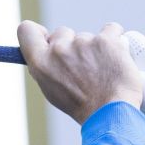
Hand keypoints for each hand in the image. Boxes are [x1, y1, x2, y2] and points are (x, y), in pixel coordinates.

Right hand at [16, 21, 143, 124]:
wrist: (114, 114)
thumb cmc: (85, 108)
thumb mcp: (54, 92)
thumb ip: (48, 67)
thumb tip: (49, 49)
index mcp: (41, 63)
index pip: (27, 31)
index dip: (39, 32)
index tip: (48, 37)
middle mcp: (59, 50)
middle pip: (62, 32)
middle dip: (73, 45)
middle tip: (86, 68)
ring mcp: (83, 42)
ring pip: (89, 36)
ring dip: (97, 48)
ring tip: (105, 72)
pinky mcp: (106, 39)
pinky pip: (112, 30)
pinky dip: (116, 40)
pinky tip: (118, 58)